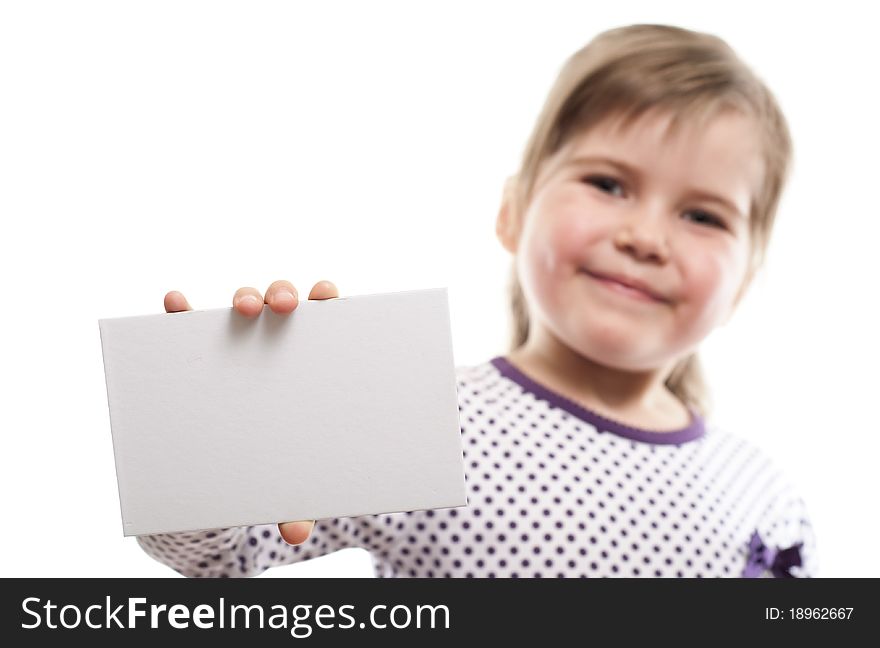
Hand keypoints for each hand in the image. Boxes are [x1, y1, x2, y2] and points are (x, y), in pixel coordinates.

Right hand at [163, 279, 340, 545]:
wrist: (239, 457)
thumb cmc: (277, 453)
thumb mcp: (288, 474)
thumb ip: (296, 496)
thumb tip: (296, 531)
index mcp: (311, 355)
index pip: (325, 316)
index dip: (328, 297)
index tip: (328, 293)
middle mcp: (277, 337)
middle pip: (285, 301)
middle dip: (284, 294)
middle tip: (284, 308)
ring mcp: (238, 336)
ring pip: (244, 302)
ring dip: (246, 296)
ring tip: (245, 309)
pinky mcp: (198, 344)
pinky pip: (187, 322)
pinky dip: (180, 310)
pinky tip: (175, 303)